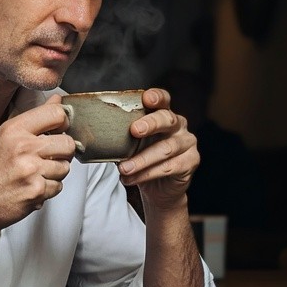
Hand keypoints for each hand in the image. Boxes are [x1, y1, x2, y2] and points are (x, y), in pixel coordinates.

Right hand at [0, 100, 76, 232]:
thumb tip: (58, 101)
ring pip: (65, 167)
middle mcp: (23, 147)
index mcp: (14, 129)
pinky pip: (58, 187)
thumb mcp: (4, 137)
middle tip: (48, 158)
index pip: (56, 114)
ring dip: (55, 173)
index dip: (63, 123)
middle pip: (68, 143)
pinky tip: (31, 188)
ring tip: (36, 175)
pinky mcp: (36, 191)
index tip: (59, 131)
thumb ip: (33, 120)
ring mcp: (31, 170)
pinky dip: (48, 190)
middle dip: (63, 152)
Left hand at [117, 88, 198, 211]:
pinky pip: (168, 167)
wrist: (158, 190)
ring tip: (124, 168)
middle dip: (150, 124)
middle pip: (167, 119)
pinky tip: (131, 178)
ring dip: (142, 159)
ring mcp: (187, 143)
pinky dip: (147, 174)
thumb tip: (95, 135)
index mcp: (163, 115)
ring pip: (166, 148)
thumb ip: (122, 136)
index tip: (146, 98)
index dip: (156, 97)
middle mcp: (178, 125)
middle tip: (133, 131)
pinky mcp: (191, 161)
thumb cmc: (142, 161)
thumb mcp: (131, 145)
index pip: (163, 100)